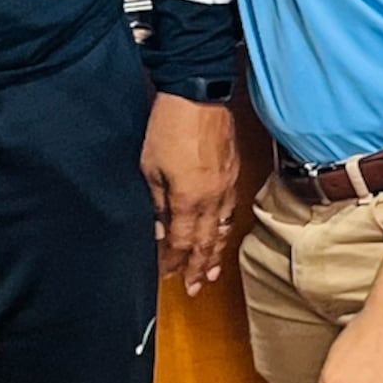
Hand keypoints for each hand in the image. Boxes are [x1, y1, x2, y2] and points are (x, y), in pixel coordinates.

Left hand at [142, 94, 241, 293]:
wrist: (198, 93)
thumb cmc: (169, 126)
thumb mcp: (150, 167)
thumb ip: (157, 203)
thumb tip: (160, 230)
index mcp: (190, 199)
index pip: (182, 242)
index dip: (174, 262)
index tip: (167, 275)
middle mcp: (213, 198)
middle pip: (206, 242)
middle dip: (199, 268)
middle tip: (196, 289)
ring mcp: (226, 185)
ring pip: (221, 229)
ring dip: (215, 254)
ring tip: (213, 273)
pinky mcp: (232, 172)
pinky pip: (229, 210)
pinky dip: (224, 228)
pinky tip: (221, 233)